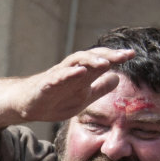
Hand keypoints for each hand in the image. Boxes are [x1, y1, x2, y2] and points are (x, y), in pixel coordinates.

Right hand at [9, 47, 135, 122]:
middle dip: (107, 55)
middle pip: (91, 56)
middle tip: (124, 56)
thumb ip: (99, 89)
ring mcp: (57, 76)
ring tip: (105, 63)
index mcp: (82, 74)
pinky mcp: (44, 85)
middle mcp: (72, 71)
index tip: (132, 54)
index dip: (116, 57)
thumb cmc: (55, 99)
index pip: (101, 61)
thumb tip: (118, 78)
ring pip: (75, 62)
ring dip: (90, 61)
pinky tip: (78, 72)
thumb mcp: (82, 97)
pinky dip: (67, 74)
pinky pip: (56, 77)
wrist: (27, 106)